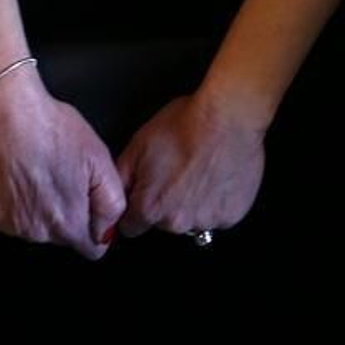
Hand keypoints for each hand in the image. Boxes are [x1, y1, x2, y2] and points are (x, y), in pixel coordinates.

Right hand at [0, 67, 124, 259]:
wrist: (8, 116)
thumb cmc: (53, 131)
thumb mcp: (99, 159)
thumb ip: (111, 202)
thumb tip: (108, 229)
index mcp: (68, 223)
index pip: (92, 249)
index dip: (97, 227)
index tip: (91, 205)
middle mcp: (39, 233)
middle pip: (64, 236)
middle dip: (69, 214)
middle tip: (65, 177)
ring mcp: (13, 225)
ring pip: (39, 227)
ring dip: (44, 209)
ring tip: (42, 172)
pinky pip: (15, 218)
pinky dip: (21, 203)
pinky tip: (23, 175)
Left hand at [115, 90, 264, 239]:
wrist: (229, 117)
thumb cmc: (188, 125)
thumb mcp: (138, 144)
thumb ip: (120, 177)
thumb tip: (114, 195)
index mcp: (150, 207)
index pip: (130, 227)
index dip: (135, 206)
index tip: (145, 192)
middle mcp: (176, 223)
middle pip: (162, 223)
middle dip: (165, 203)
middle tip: (176, 171)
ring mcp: (206, 222)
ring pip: (192, 219)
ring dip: (192, 202)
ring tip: (199, 170)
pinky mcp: (230, 216)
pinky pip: (218, 215)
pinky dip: (216, 200)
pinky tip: (217, 176)